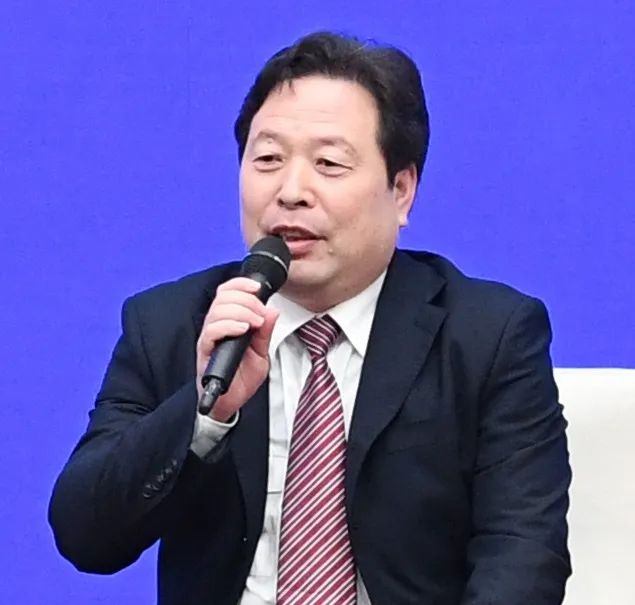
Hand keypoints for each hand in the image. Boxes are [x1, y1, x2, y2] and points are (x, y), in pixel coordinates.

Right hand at [196, 277, 278, 421]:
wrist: (231, 403)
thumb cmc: (241, 379)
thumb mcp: (261, 353)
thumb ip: (265, 333)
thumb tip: (273, 311)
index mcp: (228, 322)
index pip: (228, 292)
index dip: (240, 284)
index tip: (257, 287)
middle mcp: (216, 327)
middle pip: (223, 297)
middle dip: (247, 300)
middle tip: (261, 314)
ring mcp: (209, 338)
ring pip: (217, 310)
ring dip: (241, 311)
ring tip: (254, 323)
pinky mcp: (204, 351)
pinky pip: (211, 331)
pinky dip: (229, 325)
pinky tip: (242, 329)